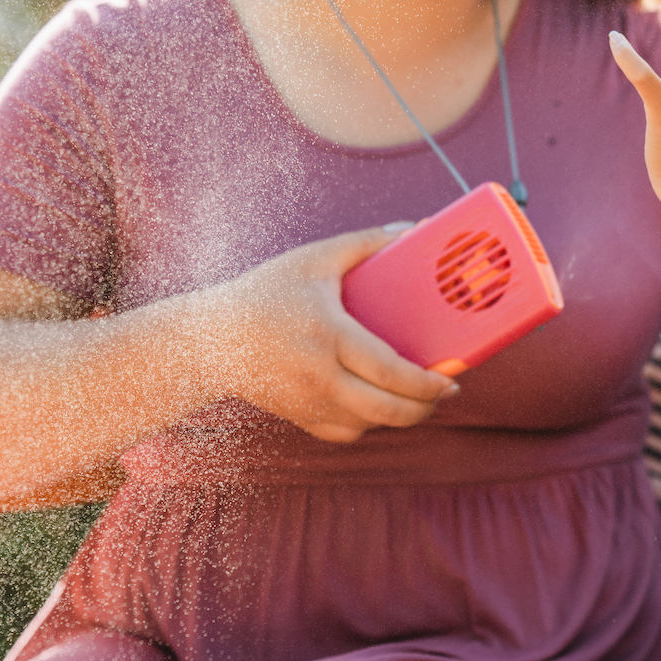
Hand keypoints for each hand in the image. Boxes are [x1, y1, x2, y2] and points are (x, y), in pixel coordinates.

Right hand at [211, 226, 457, 442]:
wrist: (209, 338)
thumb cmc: (265, 293)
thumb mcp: (315, 259)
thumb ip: (366, 243)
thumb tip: (413, 227)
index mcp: (328, 336)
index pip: (389, 372)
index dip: (426, 383)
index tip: (451, 379)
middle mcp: (319, 376)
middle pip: (386, 409)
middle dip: (424, 407)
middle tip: (444, 391)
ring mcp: (308, 402)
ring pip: (369, 424)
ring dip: (400, 416)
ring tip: (418, 397)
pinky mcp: (300, 417)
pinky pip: (346, 433)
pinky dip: (369, 423)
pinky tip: (381, 405)